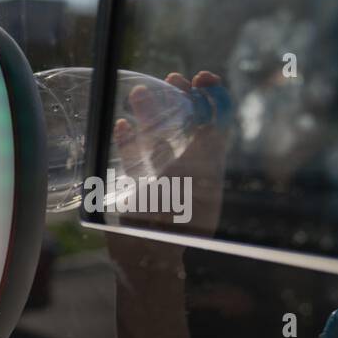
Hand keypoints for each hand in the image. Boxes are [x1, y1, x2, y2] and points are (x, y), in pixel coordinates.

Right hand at [109, 70, 228, 242]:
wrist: (149, 259)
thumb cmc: (177, 221)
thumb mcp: (198, 179)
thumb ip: (206, 149)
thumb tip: (211, 115)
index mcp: (208, 168)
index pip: (215, 124)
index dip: (212, 98)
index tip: (201, 78)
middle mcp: (187, 170)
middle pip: (185, 127)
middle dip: (178, 100)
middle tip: (170, 78)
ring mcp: (161, 180)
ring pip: (157, 139)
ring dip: (149, 115)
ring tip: (139, 92)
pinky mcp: (138, 190)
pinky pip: (134, 162)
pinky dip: (128, 143)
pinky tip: (122, 126)